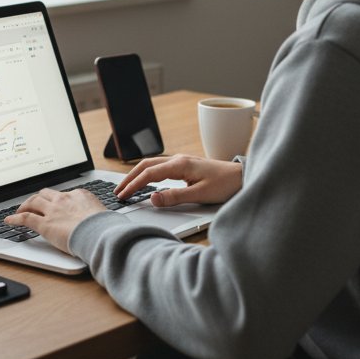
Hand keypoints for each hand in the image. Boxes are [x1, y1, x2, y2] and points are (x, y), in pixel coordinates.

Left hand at [5, 188, 105, 254]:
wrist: (100, 232)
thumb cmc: (105, 226)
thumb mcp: (102, 213)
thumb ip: (94, 213)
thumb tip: (98, 220)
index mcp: (80, 194)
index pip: (63, 194)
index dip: (56, 200)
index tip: (54, 204)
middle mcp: (64, 199)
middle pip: (45, 194)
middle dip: (38, 198)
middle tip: (34, 204)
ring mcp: (53, 210)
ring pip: (33, 202)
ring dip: (25, 206)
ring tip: (19, 211)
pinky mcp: (44, 224)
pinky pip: (25, 218)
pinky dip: (15, 218)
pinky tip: (9, 221)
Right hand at [113, 154, 242, 206]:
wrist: (242, 177)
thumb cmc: (225, 184)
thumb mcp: (200, 195)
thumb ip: (175, 197)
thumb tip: (152, 199)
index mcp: (181, 165)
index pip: (149, 174)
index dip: (133, 185)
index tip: (122, 196)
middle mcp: (180, 159)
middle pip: (147, 165)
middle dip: (130, 177)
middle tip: (118, 191)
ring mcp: (183, 161)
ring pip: (153, 164)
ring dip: (138, 174)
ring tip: (127, 187)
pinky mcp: (187, 166)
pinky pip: (161, 167)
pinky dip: (149, 173)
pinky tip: (147, 181)